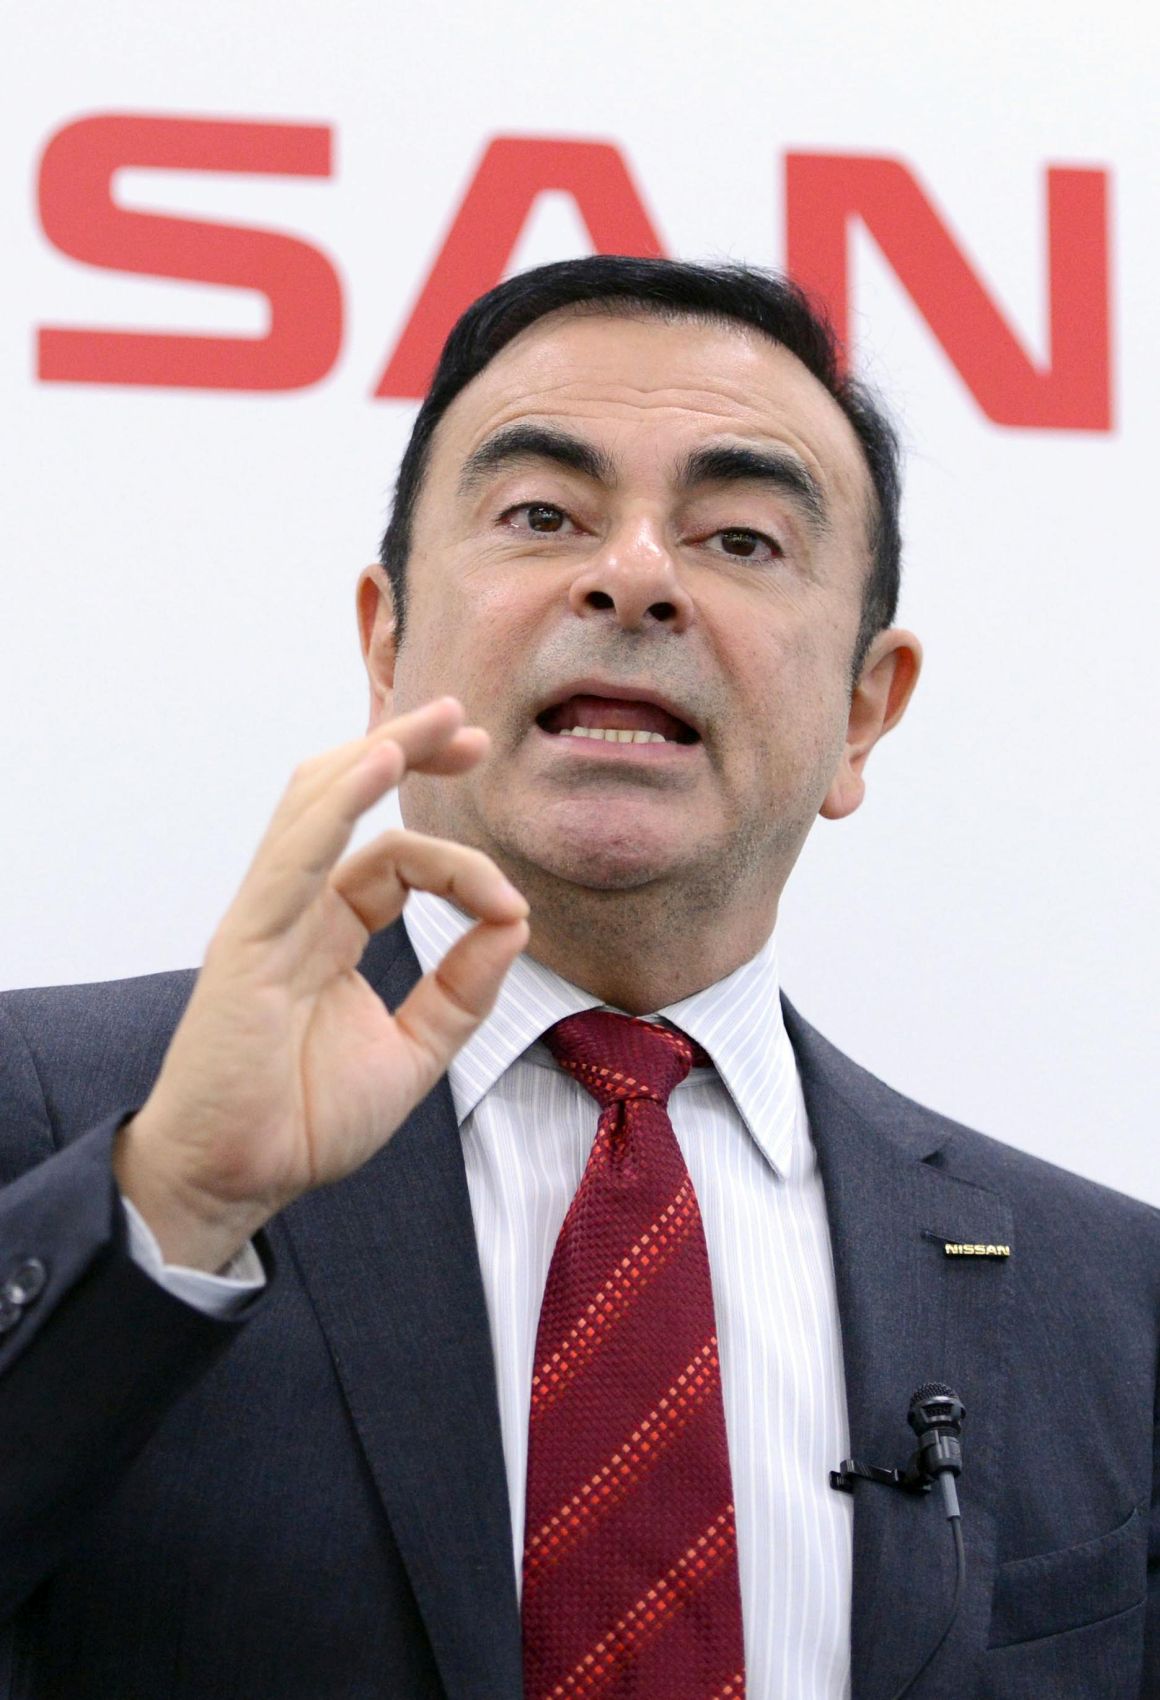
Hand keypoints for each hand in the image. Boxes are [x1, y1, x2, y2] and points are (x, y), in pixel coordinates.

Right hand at [113, 697, 528, 1271]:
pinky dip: (341, 802)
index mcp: (329, 932)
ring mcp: (267, 919)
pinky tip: (383, 762)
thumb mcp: (414, 1051)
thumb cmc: (302, 1121)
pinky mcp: (248, 940)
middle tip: (470, 728)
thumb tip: (516, 924)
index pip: (395, 861)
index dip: (460, 865)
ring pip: (317, 805)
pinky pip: (296, 853)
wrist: (233, 1182)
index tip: (511, 905)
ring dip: (380, 754)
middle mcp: (295, 911)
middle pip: (347, 802)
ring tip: (439, 719)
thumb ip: (464, 989)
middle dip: (408, 753)